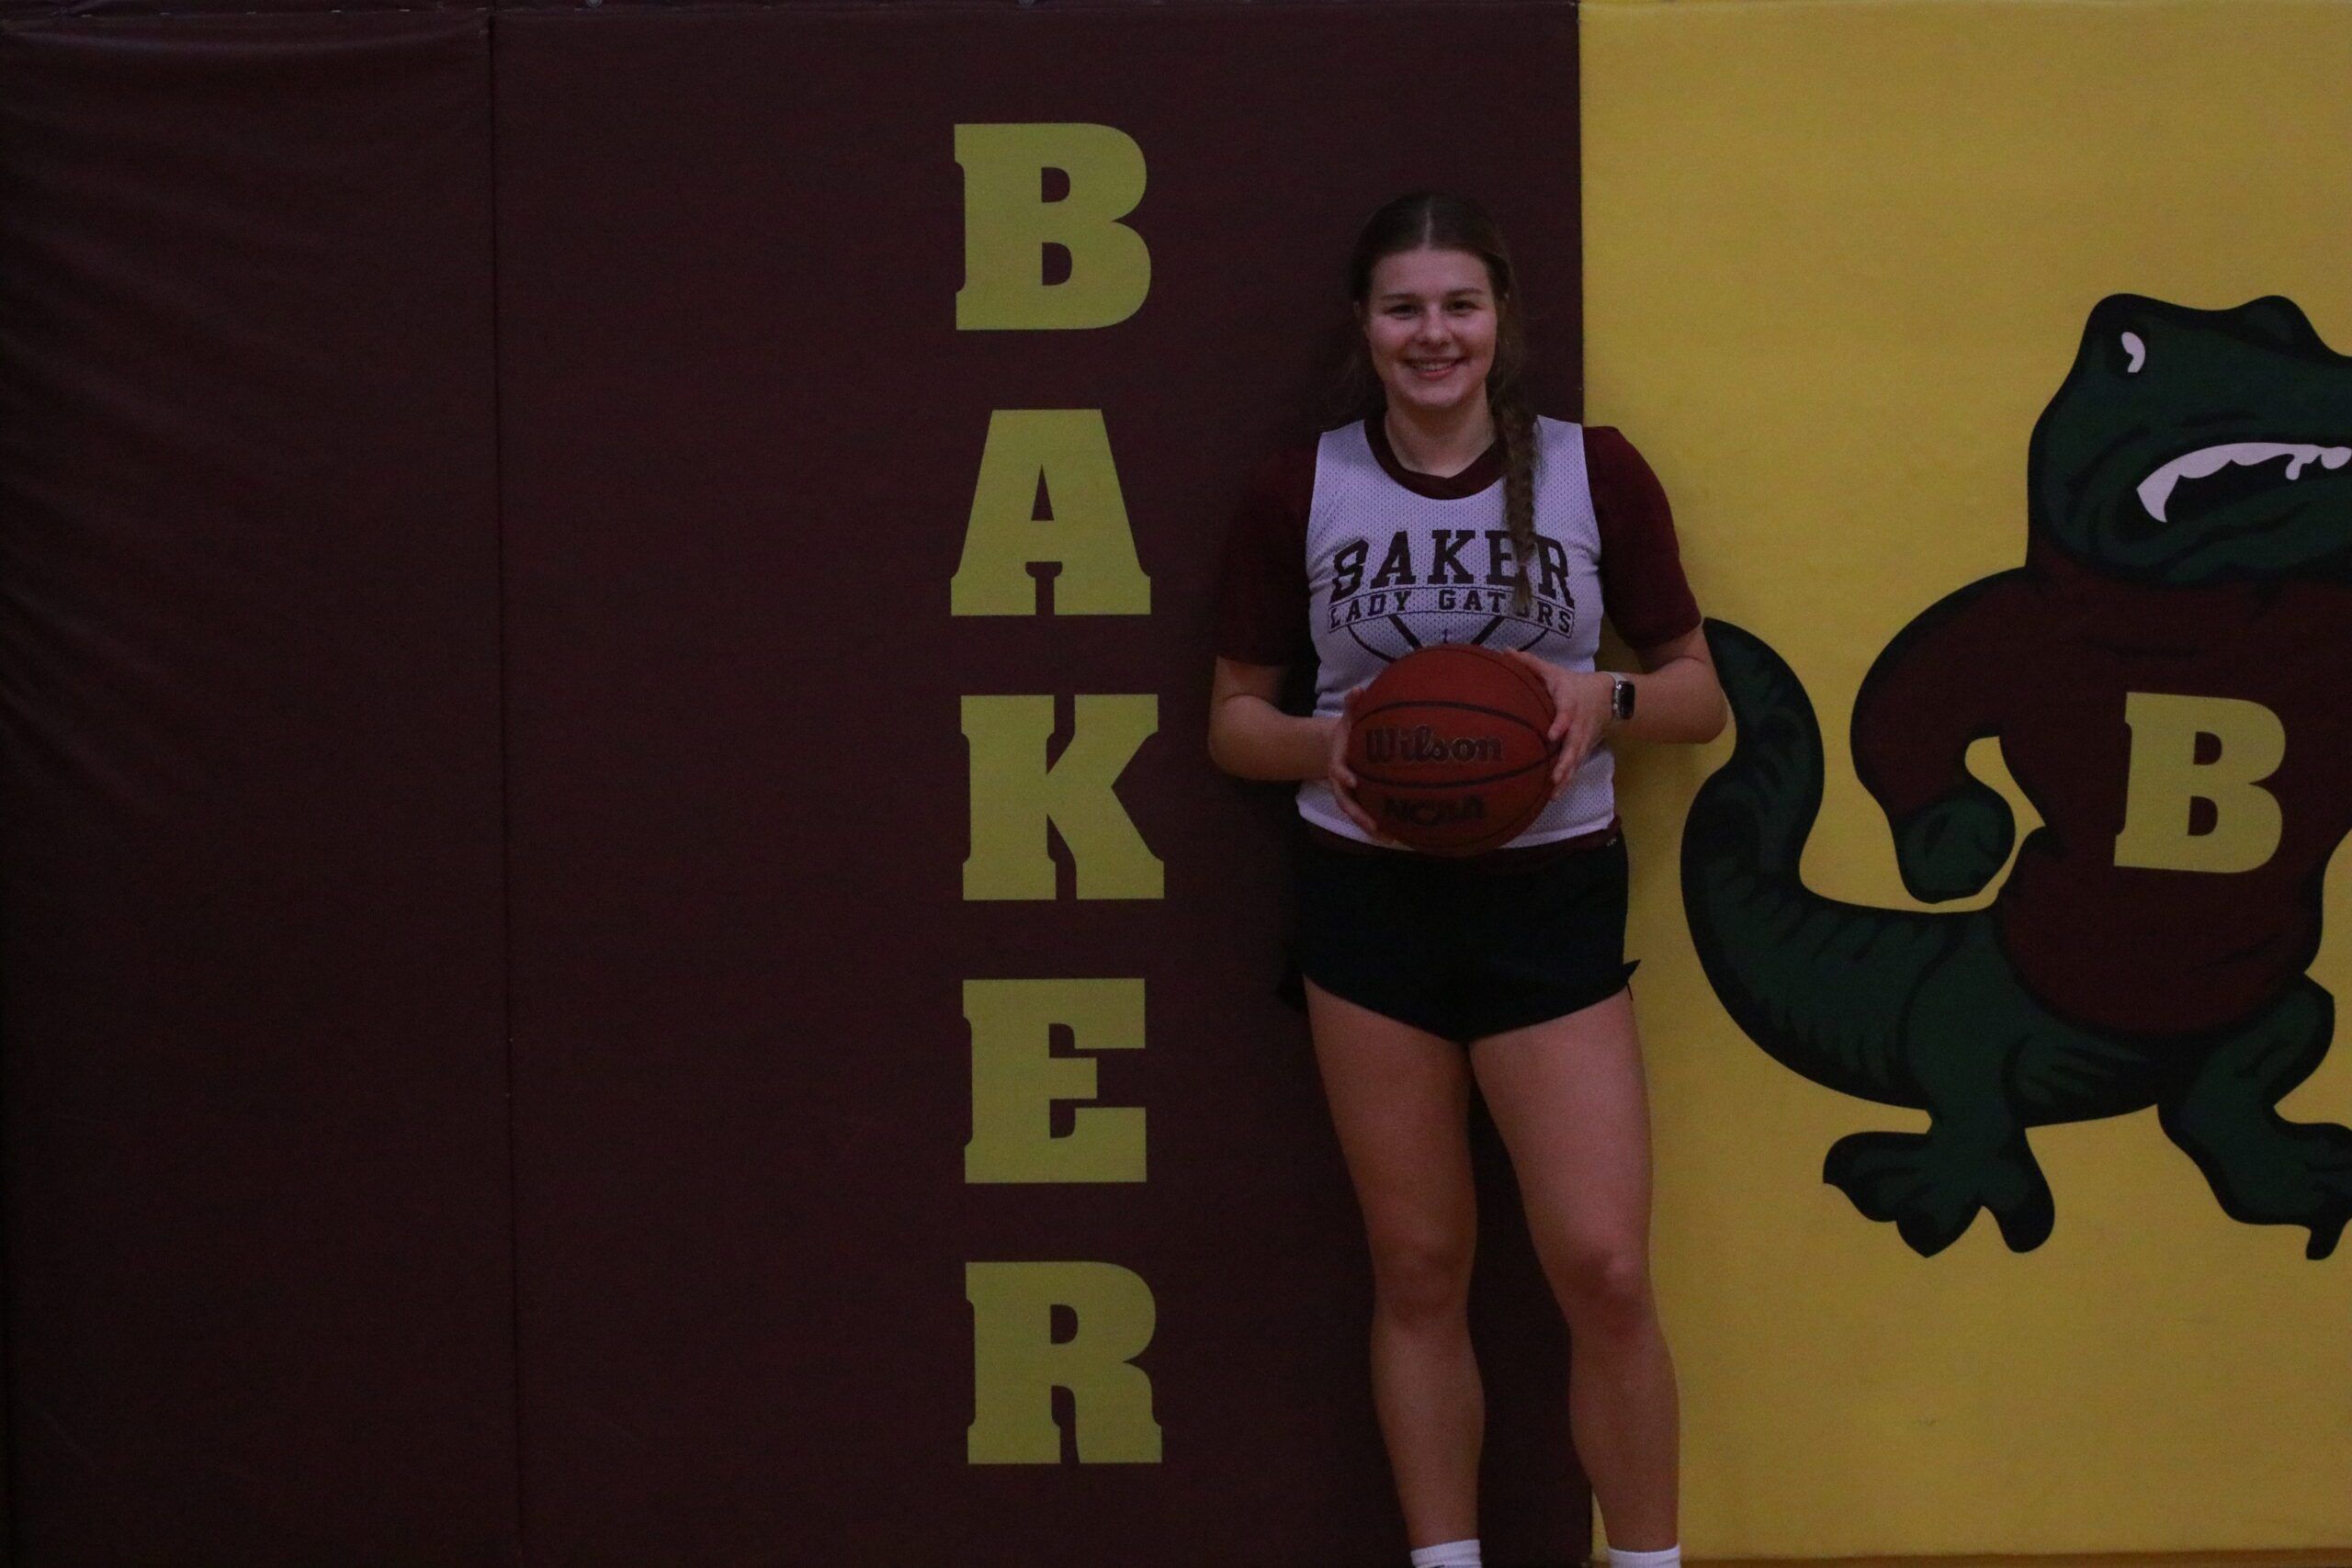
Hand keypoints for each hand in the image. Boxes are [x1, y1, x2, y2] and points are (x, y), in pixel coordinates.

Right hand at [1323, 685, 1392, 840]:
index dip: (1343, 776)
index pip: (1338, 771)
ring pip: (1356, 812)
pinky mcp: (1360, 799)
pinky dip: (1378, 825)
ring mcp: (1350, 794)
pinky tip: (1396, 835)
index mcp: (1338, 762)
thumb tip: (1357, 690)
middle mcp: (1342, 782)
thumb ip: (1352, 705)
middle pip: (1345, 801)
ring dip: (1368, 825)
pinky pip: (1368, 813)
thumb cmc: (1349, 731)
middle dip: (1357, 813)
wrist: (1339, 747)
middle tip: (1371, 824)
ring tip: (1386, 836)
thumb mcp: (1348, 717)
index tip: (1353, 780)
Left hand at [1505, 652, 1614, 800]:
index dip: (1561, 723)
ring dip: (1566, 776)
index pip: (1567, 713)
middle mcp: (1578, 724)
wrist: (1608, 697)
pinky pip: (1576, 766)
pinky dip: (1567, 781)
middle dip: (1565, 761)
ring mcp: (1583, 739)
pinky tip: (1555, 795)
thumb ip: (1530, 664)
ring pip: (1576, 759)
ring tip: (1554, 793)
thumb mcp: (1553, 671)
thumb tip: (1505, 652)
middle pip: (1574, 744)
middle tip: (1554, 776)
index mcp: (1570, 702)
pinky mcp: (1583, 749)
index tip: (1552, 735)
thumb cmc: (1571, 684)